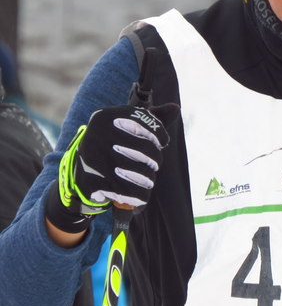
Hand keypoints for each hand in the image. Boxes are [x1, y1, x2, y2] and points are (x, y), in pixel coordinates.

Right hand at [46, 104, 177, 232]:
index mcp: (106, 116)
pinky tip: (140, 196)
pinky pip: (125, 191)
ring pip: (136, 172)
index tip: (163, 142)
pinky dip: (138, 196)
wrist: (82, 171)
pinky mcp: (91, 181)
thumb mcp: (129, 126)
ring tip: (149, 180)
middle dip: (155, 160)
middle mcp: (97, 134)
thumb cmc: (114, 143)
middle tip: (155, 165)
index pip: (143, 121)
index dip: (159, 133)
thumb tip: (175, 108)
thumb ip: (153, 117)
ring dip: (148, 180)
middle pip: (143, 149)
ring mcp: (93, 158)